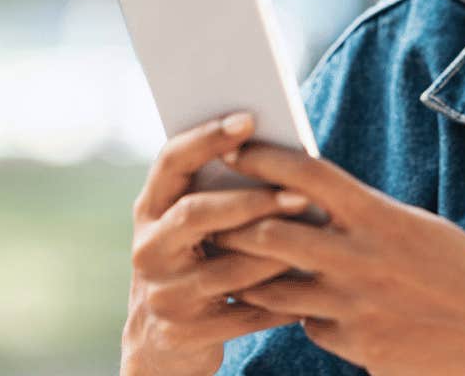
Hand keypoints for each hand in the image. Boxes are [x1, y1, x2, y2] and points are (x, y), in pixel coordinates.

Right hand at [121, 111, 313, 375]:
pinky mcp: (185, 333)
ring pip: (229, 268)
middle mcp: (148, 248)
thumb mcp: (189, 228)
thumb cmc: (194, 263)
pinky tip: (312, 288)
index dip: (206, 137)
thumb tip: (280, 151)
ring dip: (278, 254)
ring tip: (317, 241)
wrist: (162, 344)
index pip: (171, 161)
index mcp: (148, 209)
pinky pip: (246, 312)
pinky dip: (283, 300)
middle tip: (300, 194)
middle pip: (196, 213)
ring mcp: (164, 294)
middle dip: (252, 201)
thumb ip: (215, 192)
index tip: (249, 119)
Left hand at [209, 140, 464, 375]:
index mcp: (381, 216)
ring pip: (274, 284)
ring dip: (251, 272)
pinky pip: (306, 323)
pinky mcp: (355, 345)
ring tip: (228, 258)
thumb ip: (367, 215)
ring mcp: (355, 305)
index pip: (308, 174)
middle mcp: (362, 258)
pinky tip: (298, 306)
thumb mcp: (419, 230)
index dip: (264, 157)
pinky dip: (298, 313)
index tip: (232, 145)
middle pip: (272, 230)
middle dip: (235, 220)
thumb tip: (318, 195)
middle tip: (208, 208)